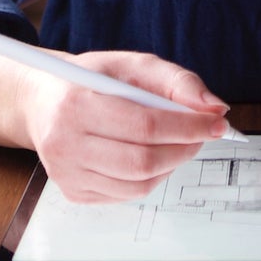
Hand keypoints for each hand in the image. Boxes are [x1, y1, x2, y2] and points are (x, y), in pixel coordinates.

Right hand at [17, 49, 230, 202]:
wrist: (43, 100)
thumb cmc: (91, 80)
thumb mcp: (132, 65)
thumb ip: (177, 81)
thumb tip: (215, 108)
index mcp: (77, 103)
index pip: (146, 125)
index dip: (189, 127)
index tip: (216, 123)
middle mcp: (64, 143)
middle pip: (143, 161)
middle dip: (184, 149)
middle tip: (201, 135)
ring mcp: (66, 173)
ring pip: (138, 185)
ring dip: (169, 166)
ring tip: (175, 143)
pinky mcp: (72, 192)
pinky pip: (125, 195)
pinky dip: (148, 178)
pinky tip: (148, 156)